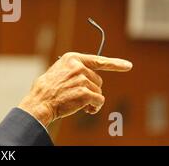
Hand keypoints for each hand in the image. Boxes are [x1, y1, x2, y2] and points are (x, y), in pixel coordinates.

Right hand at [18, 52, 132, 126]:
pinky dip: (94, 107)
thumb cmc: (49, 88)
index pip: (98, 60)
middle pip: (98, 80)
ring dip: (91, 100)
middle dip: (92, 89)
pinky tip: (85, 109)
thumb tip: (92, 77)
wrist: (41, 101)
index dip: (115, 63)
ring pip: (99, 91)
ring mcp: (82, 79)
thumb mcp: (60, 71)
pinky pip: (99, 101)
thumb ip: (75, 70)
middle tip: (78, 96)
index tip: (127, 65)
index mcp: (72, 58)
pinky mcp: (85, 92)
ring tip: (77, 102)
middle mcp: (78, 66)